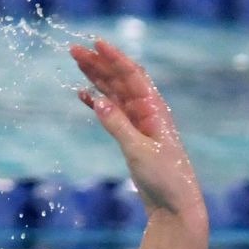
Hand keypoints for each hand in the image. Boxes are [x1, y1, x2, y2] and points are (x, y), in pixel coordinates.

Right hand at [71, 39, 204, 222]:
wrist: (174, 205)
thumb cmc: (165, 178)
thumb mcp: (140, 151)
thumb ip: (118, 125)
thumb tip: (97, 101)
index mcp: (154, 109)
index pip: (132, 75)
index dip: (114, 58)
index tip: (95, 44)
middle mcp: (147, 111)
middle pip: (120, 80)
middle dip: (99, 63)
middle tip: (74, 50)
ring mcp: (139, 123)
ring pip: (115, 93)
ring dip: (97, 78)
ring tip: (77, 63)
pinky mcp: (132, 137)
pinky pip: (113, 112)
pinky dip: (98, 102)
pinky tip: (84, 94)